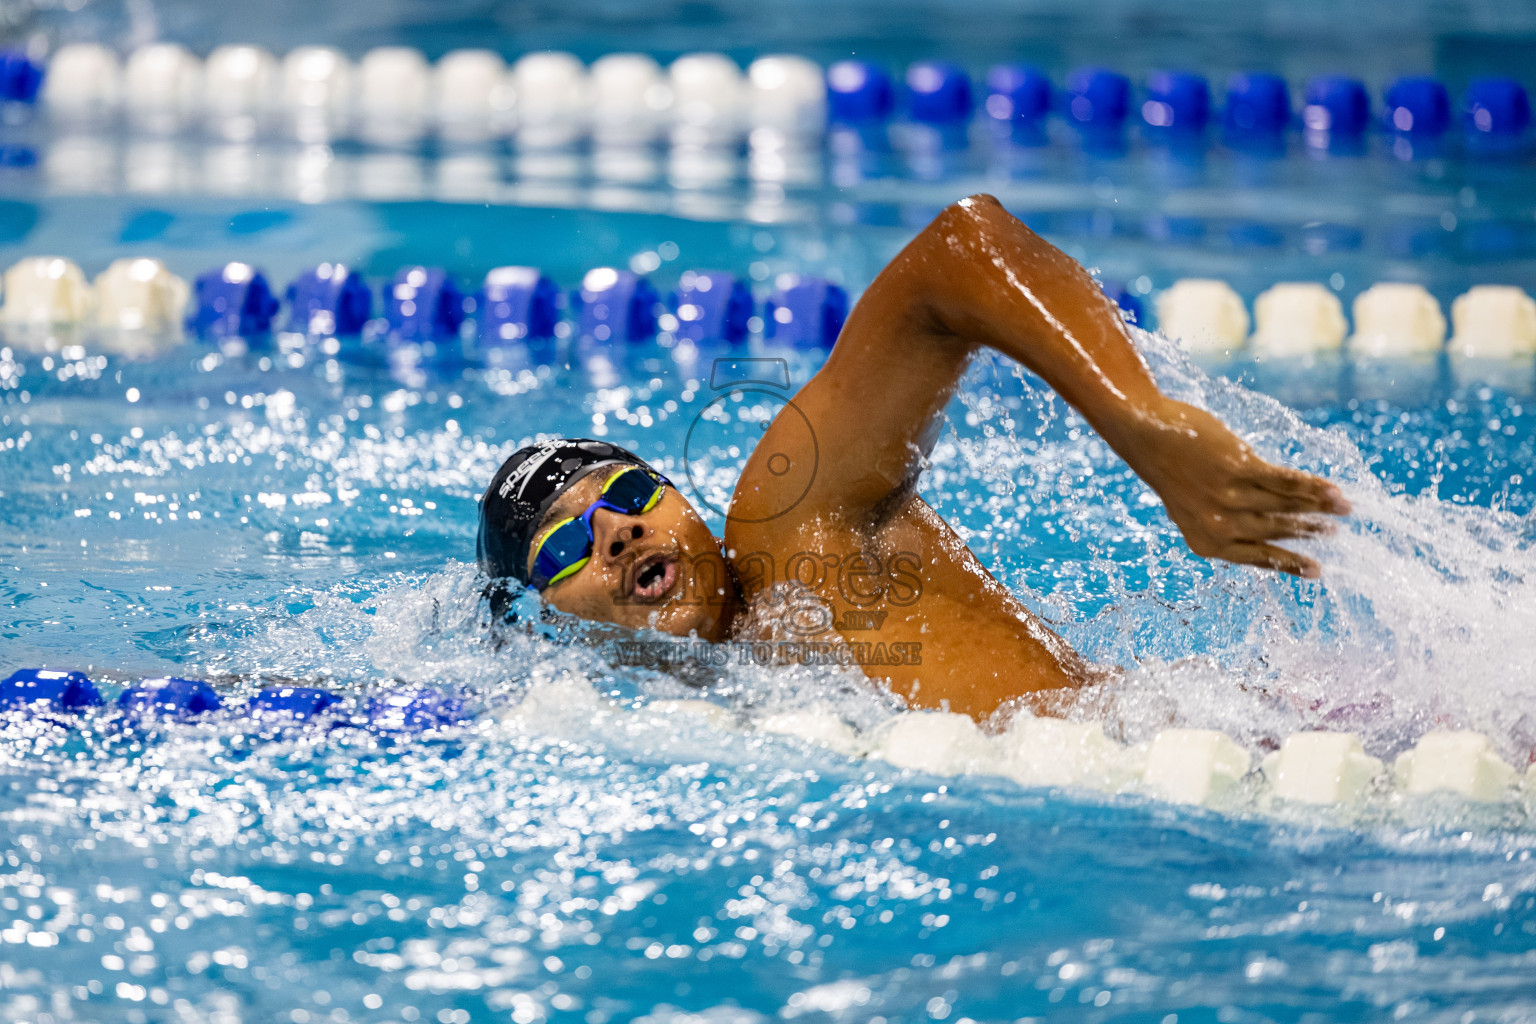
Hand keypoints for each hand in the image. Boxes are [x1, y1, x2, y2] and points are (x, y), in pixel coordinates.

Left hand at [1112, 399, 1350, 577]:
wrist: (1146, 434)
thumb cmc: (1172, 471)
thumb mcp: (1192, 508)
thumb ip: (1223, 523)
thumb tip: (1271, 528)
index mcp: (1206, 543)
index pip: (1258, 558)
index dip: (1290, 563)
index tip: (1318, 571)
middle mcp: (1218, 525)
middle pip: (1276, 530)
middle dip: (1309, 532)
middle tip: (1334, 532)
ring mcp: (1227, 497)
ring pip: (1284, 506)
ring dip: (1318, 507)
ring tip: (1344, 508)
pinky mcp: (1236, 467)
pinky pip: (1284, 481)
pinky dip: (1312, 486)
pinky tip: (1334, 490)